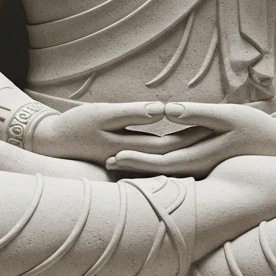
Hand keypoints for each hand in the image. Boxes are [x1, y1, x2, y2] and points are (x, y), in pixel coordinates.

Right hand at [33, 101, 207, 164]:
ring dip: (187, 148)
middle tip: (224, 134)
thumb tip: (162, 111)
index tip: (217, 127)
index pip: (171, 146)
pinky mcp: (126, 161)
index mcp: (131, 151)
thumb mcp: (103, 114)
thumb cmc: (76, 125)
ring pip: (166, 158)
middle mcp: (134, 163)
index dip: (194, 136)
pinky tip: (186, 142)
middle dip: (197, 144)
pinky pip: (155, 157)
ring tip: (212, 137)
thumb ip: (133, 113)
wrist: (51, 142)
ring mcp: (131, 164)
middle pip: (173, 155)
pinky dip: (172, 150)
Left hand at [109, 102, 275, 177]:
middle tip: (107, 163)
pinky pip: (178, 166)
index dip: (138, 159)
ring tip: (118, 164)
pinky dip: (159, 166)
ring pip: (167, 171)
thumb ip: (198, 113)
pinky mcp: (207, 162)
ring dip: (143, 168)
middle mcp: (199, 167)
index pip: (162, 162)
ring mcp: (203, 167)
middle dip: (134, 167)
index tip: (115, 155)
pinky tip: (145, 162)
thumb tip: (168, 110)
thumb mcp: (229, 115)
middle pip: (160, 170)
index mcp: (202, 157)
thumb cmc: (256, 127)